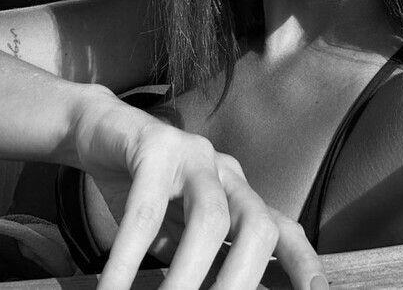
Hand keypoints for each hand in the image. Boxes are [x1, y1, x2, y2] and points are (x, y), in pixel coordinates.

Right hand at [72, 92, 326, 288]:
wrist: (98, 129)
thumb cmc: (141, 189)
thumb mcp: (176, 231)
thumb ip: (199, 262)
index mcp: (239, 194)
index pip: (284, 229)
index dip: (304, 264)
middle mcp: (226, 172)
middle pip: (257, 227)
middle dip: (243, 282)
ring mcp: (193, 154)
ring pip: (210, 218)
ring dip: (189, 276)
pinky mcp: (154, 145)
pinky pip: (145, 208)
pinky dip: (128, 255)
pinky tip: (112, 289)